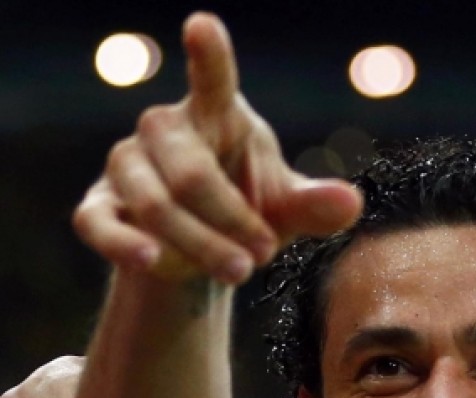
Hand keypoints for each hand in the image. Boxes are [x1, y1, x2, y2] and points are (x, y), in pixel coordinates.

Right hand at [72, 12, 362, 283]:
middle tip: (266, 255)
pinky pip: (99, 224)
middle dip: (233, 220)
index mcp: (215, 114)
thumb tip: (352, 203)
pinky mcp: (99, 206)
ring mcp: (126, 165)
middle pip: (192, 174)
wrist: (199, 249)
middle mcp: (164, 129)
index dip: (208, 54)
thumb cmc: (250, 207)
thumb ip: (316, 206)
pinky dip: (125, 245)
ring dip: (200, 243)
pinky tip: (152, 261)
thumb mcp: (288, 209)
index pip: (212, 80)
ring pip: (155, 204)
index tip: (203, 24)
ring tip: (240, 271)